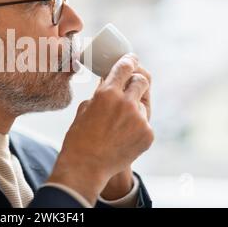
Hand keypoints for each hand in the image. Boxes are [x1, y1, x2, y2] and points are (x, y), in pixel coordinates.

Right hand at [48, 54, 153, 204]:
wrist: (86, 167)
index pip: (125, 67)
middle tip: (130, 85)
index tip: (132, 59)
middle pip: (142, 80)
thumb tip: (107, 80)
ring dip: (134, 107)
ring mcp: (139, 120)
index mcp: (107, 93)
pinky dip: (136, 125)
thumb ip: (99, 92)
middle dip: (136, 80)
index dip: (129, 60)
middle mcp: (126, 103)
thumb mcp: (84, 108)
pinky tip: (123, 136)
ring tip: (119, 123)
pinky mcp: (148, 135)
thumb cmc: (79, 137)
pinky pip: (144, 122)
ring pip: (142, 104)